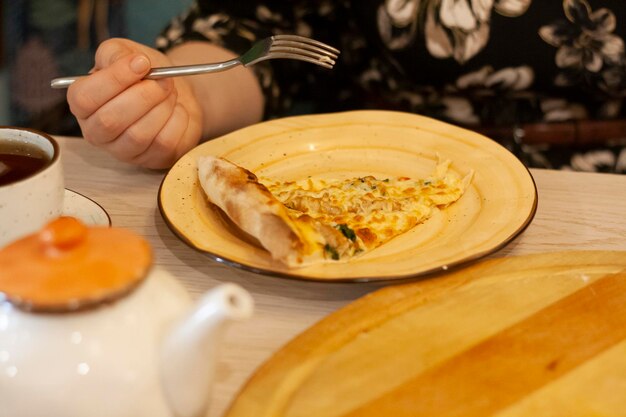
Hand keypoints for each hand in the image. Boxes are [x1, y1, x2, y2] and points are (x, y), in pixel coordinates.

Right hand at [67, 38, 202, 168]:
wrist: (173, 92)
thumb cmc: (143, 74)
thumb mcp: (125, 53)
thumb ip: (117, 53)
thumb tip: (132, 62)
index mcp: (82, 103)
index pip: (84, 98)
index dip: (114, 79)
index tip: (142, 63)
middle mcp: (97, 132)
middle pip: (110, 121)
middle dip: (143, 96)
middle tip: (163, 80)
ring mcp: (123, 151)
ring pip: (139, 135)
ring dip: (162, 107)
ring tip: (170, 92)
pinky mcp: (151, 160)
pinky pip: (164, 143)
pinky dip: (177, 120)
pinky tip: (177, 110)